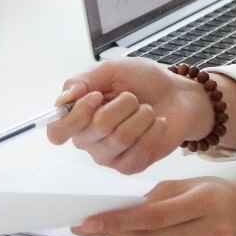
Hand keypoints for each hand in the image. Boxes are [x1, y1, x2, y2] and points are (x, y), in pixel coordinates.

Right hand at [45, 58, 213, 173]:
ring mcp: (109, 156)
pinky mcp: (131, 166)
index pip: (57, 132)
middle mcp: (88, 141)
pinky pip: (138, 153)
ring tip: (148, 109)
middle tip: (132, 97)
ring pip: (119, 139)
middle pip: (95, 129)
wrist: (178, 95)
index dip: (76, 115)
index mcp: (78, 116)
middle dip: (121, 105)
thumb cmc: (142, 81)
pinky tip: (159, 123)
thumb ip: (84, 80)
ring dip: (141, 116)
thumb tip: (63, 98)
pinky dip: (153, 131)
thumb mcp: (112, 70)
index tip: (97, 96)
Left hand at [72, 178, 235, 235]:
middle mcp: (211, 233)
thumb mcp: (193, 184)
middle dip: (114, 233)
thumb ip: (158, 195)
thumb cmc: (221, 197)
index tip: (88, 221)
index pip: (151, 216)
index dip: (116, 220)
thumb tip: (122, 208)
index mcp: (205, 202)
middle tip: (90, 228)